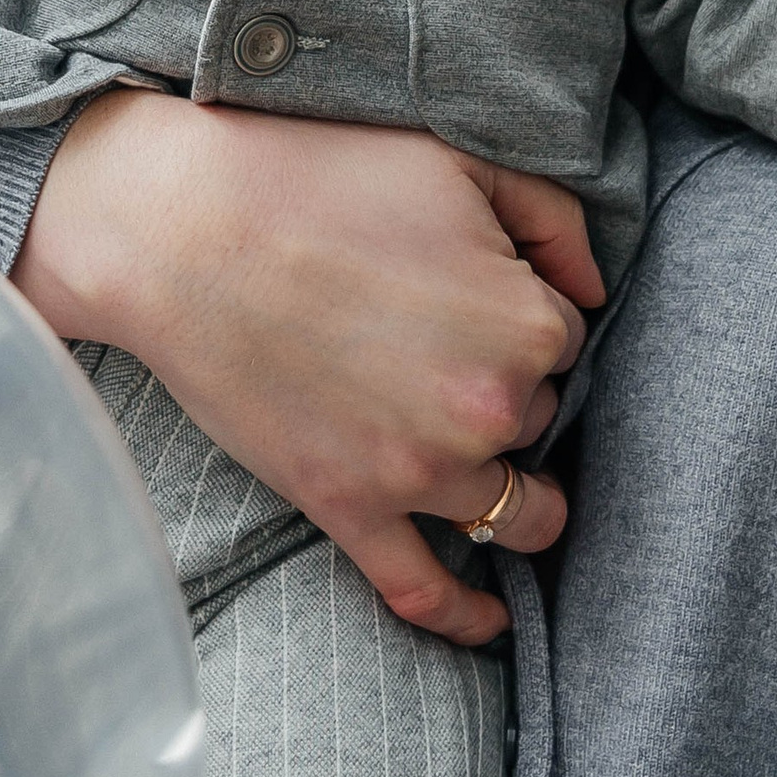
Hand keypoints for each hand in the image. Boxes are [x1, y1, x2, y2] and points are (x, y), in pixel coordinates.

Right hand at [15, 90, 602, 645]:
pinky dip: (465, 615)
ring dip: (512, 493)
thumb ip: (553, 215)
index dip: (521, 310)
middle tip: (441, 345)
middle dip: (503, 387)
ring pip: (510, 510)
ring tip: (493, 472)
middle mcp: (487, 410)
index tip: (469, 290)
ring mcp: (417, 471)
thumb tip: (595, 290)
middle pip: (534, 418)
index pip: (565, 338)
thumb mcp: (458, 158)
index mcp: (525, 323)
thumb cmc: (319, 177)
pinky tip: (491, 618)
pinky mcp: (347, 507)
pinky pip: (423, 588)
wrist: (182, 228)